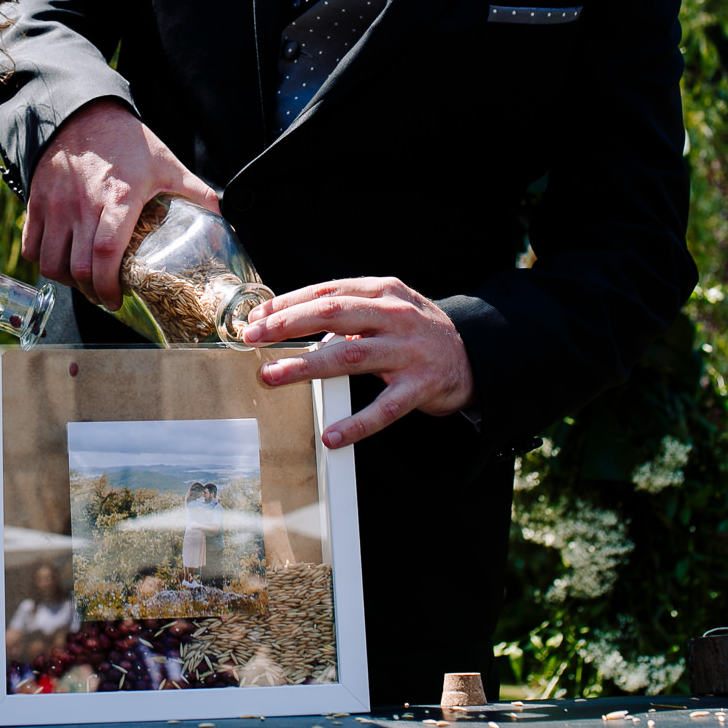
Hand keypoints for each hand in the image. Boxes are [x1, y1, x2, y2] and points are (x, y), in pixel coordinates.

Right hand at [23, 97, 220, 305]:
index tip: (118, 299)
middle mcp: (82, 205)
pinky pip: (31, 245)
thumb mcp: (166, 163)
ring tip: (83, 281)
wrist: (81, 111)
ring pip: (51, 262)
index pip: (106, 253)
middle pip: (77, 267)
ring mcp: (55, 204)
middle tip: (105, 296)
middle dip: (91, 292)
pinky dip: (42, 261)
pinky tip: (60, 261)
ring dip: (67, 281)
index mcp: (118, 199)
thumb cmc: (126, 140)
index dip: (109, 285)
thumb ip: (196, 192)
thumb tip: (224, 218)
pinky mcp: (36, 201)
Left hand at [240, 277, 475, 447]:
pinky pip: (383, 409)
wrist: (474, 356)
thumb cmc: (417, 331)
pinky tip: (331, 435)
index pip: (326, 292)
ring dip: (304, 367)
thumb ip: (348, 311)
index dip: (288, 304)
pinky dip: (356, 424)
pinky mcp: (420, 386)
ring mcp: (407, 352)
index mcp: (383, 292)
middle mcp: (395, 316)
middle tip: (253, 339)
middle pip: (330, 315)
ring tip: (272, 376)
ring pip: (347, 356)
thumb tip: (291, 323)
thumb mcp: (388, 307)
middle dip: (286, 326)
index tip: (257, 318)